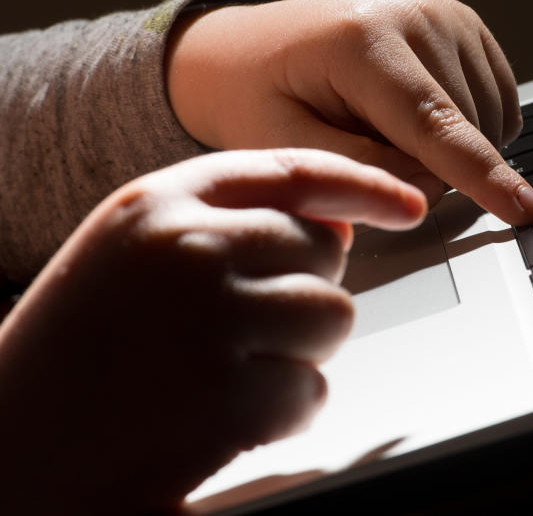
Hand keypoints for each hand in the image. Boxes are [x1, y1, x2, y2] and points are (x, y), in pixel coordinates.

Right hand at [0, 149, 425, 513]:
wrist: (11, 448)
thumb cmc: (79, 351)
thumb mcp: (135, 252)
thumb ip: (229, 222)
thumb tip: (339, 226)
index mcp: (158, 202)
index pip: (294, 171)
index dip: (363, 184)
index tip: (407, 202)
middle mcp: (188, 247)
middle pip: (325, 250)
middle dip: (305, 292)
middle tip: (243, 330)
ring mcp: (210, 320)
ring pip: (333, 316)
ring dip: (300, 352)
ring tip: (228, 372)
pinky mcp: (229, 397)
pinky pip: (312, 390)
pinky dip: (285, 410)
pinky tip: (222, 418)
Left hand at [165, 0, 532, 225]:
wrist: (253, 50)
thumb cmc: (260, 98)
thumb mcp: (284, 144)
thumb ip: (359, 171)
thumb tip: (431, 190)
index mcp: (364, 41)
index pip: (435, 125)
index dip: (483, 176)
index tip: (527, 211)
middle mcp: (417, 14)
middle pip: (465, 131)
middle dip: (430, 167)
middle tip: (364, 148)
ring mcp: (447, 14)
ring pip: (489, 121)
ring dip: (451, 149)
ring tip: (385, 128)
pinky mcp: (466, 25)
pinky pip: (498, 103)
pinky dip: (472, 128)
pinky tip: (420, 120)